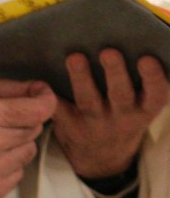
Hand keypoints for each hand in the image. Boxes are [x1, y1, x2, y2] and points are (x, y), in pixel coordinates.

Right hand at [0, 79, 56, 197]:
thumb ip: (2, 89)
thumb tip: (36, 89)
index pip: (39, 109)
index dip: (44, 100)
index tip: (39, 98)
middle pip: (34, 130)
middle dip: (21, 124)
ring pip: (28, 153)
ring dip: (15, 147)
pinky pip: (17, 174)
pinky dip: (6, 168)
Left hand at [51, 50, 167, 178]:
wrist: (102, 158)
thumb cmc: (122, 116)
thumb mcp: (140, 105)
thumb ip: (139, 83)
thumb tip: (130, 38)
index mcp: (144, 109)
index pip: (156, 95)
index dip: (154, 78)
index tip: (147, 59)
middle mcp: (122, 117)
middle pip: (120, 95)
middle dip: (115, 73)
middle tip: (108, 52)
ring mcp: (95, 123)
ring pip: (88, 100)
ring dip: (81, 78)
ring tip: (74, 57)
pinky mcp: (70, 126)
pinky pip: (58, 110)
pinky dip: (49, 95)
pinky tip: (42, 80)